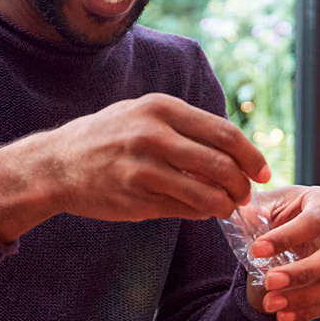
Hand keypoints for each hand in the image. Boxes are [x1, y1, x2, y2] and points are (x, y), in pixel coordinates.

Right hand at [0, 93, 270, 242]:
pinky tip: (201, 211)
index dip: (251, 156)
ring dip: (225, 204)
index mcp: (161, 108)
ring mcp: (143, 167)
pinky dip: (200, 212)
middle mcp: (153, 134)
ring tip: (228, 207)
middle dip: (242, 184)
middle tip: (246, 194)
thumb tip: (234, 150)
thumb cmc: (108, 138)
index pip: (224, 133)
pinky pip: (183, 208)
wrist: (56, 164)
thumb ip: (185, 127)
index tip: (263, 171)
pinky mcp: (135, 196)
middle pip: (221, 164)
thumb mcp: (143, 115)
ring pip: (206, 192)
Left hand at [245, 185, 319, 320]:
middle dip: (301, 272)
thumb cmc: (278, 211)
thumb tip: (245, 214)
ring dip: (301, 298)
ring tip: (270, 304)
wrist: (285, 229)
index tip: (256, 250)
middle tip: (269, 281)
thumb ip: (256, 210)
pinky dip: (305, 312)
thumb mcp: (265, 204)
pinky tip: (282, 316)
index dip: (287, 237)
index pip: (314, 221)